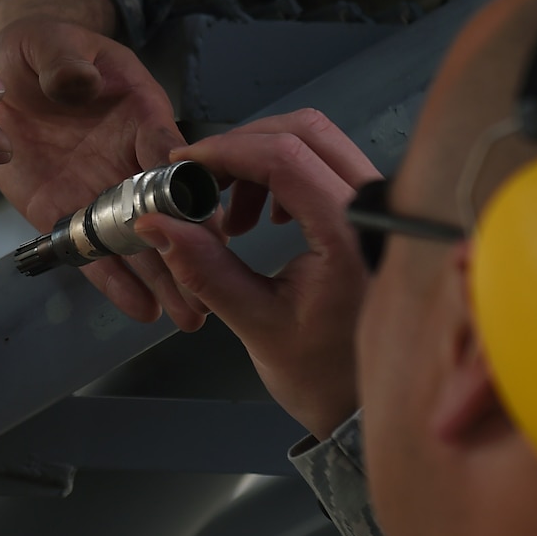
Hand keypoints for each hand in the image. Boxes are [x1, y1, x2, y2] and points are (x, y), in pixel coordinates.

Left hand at [0, 0, 200, 329]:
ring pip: (134, 240)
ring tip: (188, 316)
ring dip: (161, 278)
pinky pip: (88, 248)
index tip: (210, 222)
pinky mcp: (61, 209)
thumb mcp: (52, 42)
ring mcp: (97, 189)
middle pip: (163, 209)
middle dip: (187, 249)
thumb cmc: (43, 48)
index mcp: (139, 113)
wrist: (6, 73)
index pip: (168, 152)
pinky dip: (112, 279)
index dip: (188, 186)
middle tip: (211, 290)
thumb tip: (81, 82)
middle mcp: (127, 159)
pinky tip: (140, 307)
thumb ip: (67, 61)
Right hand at [134, 109, 379, 437]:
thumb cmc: (327, 375)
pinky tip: (266, 216)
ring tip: (235, 213)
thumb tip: (157, 225)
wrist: (370, 404)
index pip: (285, 158)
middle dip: (244, 145)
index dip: (227, 151)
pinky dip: (287, 173)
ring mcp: (380, 207)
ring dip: (264, 159)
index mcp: (350, 235)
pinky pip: (329, 163)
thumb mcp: (257, 323)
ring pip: (319, 141)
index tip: (186, 164)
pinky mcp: (374, 212)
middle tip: (204, 177)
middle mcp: (375, 210)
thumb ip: (205, 268)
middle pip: (306, 131)